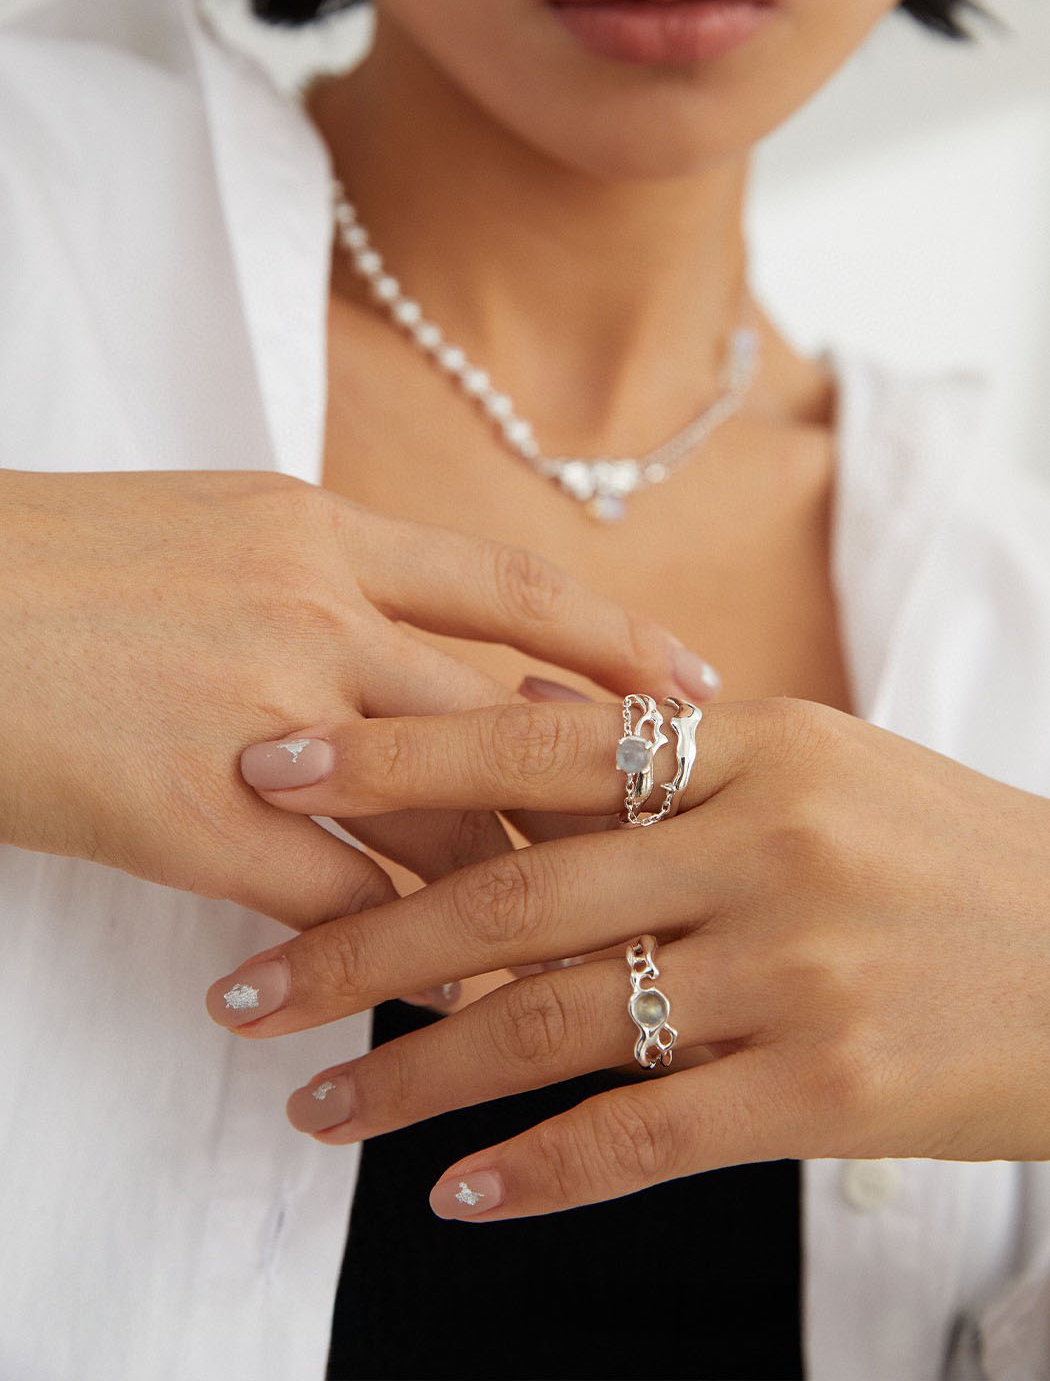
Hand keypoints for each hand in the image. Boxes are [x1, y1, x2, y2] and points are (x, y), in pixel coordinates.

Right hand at [0, 468, 711, 929]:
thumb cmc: (49, 566)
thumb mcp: (203, 534)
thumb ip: (315, 579)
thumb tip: (403, 641)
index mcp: (317, 530)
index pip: (512, 588)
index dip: (618, 641)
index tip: (699, 685)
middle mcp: (311, 611)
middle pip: (505, 720)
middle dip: (598, 797)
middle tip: (672, 853)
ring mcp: (260, 717)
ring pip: (446, 816)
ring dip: (521, 890)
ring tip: (581, 947)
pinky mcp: (193, 820)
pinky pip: (349, 904)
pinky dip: (411, 957)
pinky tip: (448, 1001)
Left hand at [209, 697, 1049, 1217]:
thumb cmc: (941, 853)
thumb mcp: (818, 763)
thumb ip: (665, 757)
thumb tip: (517, 715)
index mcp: (754, 745)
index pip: (533, 742)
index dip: (388, 758)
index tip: (265, 777)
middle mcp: (765, 846)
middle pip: (516, 898)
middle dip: (356, 946)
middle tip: (241, 989)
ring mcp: (797, 970)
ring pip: (559, 1028)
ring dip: (417, 1074)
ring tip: (314, 1107)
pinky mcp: (829, 1091)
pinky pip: (648, 1137)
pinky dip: (541, 1172)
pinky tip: (454, 1195)